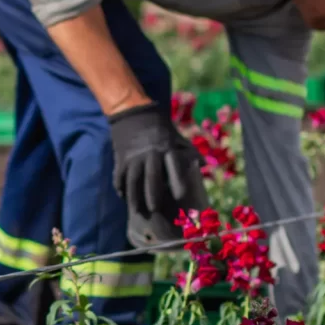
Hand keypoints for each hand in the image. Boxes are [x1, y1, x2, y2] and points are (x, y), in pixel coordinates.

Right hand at [106, 103, 204, 246]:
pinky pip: (119, 176)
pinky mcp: (121, 159)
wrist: (133, 113)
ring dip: (134, 197)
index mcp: (166, 148)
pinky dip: (121, 188)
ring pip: (132, 180)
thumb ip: (189, 151)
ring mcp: (133, 157)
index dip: (177, 180)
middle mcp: (149, 154)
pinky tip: (124, 197)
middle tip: (155, 210)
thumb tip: (204, 164)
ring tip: (137, 211)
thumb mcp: (176, 136)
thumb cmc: (160, 128)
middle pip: (150, 177)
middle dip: (152, 194)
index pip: (173, 166)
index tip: (181, 195)